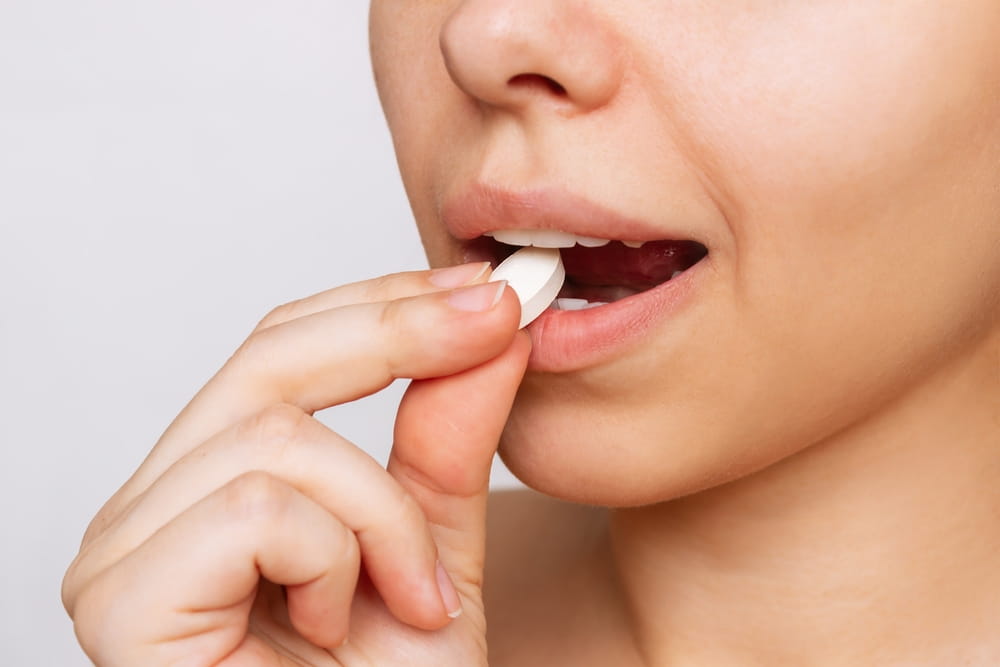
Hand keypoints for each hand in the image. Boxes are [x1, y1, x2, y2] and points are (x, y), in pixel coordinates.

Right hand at [62, 264, 529, 665]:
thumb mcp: (435, 544)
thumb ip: (448, 440)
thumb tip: (486, 327)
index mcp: (211, 486)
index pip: (281, 350)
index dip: (384, 305)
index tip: (486, 289)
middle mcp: (149, 509)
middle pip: (267, 359)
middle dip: (396, 335)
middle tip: (498, 322)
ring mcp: (123, 552)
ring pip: (274, 435)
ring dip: (380, 514)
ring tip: (413, 596)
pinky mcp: (122, 601)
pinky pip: (255, 507)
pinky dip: (334, 559)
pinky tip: (339, 629)